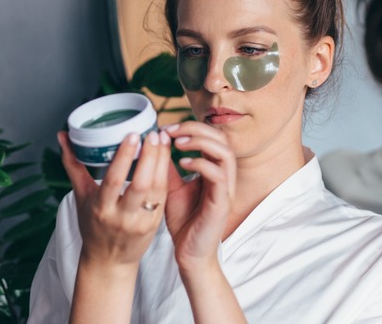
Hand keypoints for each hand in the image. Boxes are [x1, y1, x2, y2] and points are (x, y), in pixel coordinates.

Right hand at [58, 129, 170, 266]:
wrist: (109, 259)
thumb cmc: (93, 224)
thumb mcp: (81, 196)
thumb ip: (73, 164)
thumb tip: (63, 136)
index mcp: (101, 208)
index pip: (114, 181)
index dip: (124, 157)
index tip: (133, 135)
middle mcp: (122, 217)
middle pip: (141, 184)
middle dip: (150, 157)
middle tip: (154, 134)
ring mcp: (141, 222)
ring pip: (157, 189)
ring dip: (162, 162)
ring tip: (163, 140)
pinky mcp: (155, 224)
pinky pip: (164, 196)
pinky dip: (166, 175)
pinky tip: (167, 158)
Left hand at [163, 122, 236, 272]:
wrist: (189, 253)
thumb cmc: (184, 221)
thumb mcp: (171, 188)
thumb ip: (167, 167)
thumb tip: (155, 142)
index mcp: (214, 170)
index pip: (212, 137)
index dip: (191, 127)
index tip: (166, 128)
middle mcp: (224, 176)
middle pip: (222, 139)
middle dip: (196, 128)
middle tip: (171, 130)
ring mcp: (226, 189)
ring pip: (226, 153)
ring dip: (201, 142)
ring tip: (178, 143)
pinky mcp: (222, 203)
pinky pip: (219, 176)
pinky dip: (201, 164)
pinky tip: (181, 163)